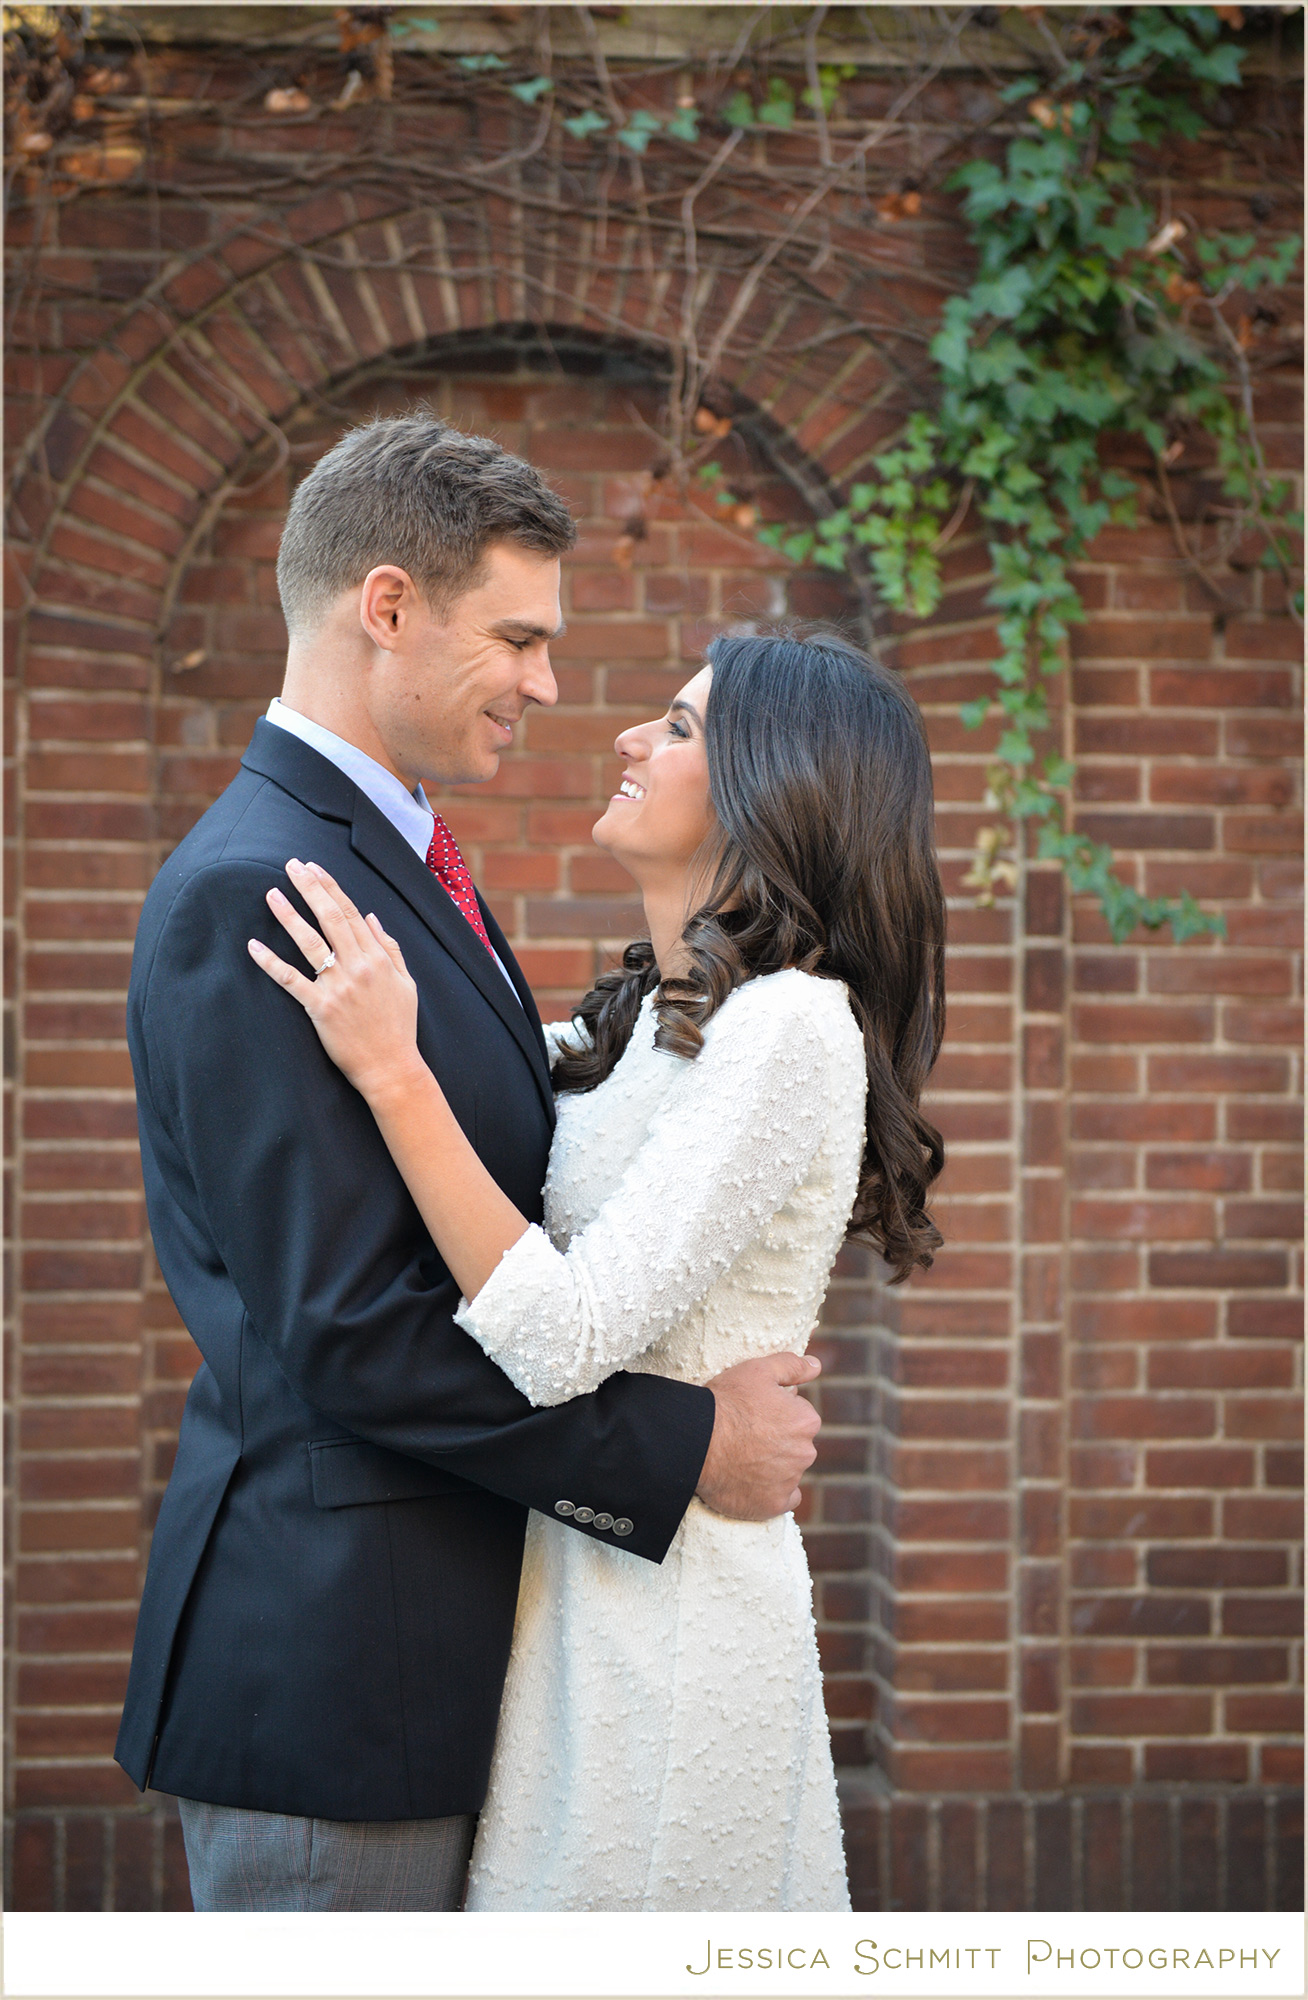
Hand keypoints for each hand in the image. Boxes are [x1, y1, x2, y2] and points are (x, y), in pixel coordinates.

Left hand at [249, 860, 422, 1100]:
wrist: (392, 1067)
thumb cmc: (399, 1027)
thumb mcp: (406, 983)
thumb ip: (390, 947)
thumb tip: (371, 917)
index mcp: (378, 958)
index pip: (351, 913)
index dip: (331, 887)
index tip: (314, 867)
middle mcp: (358, 967)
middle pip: (330, 918)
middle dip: (310, 888)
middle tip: (291, 865)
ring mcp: (338, 987)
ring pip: (310, 943)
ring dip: (289, 915)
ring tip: (272, 894)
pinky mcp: (320, 1008)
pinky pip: (290, 980)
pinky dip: (271, 962)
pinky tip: (253, 946)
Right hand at [694, 1351, 821, 1520]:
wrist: (696, 1441)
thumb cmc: (726, 1403)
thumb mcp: (758, 1370)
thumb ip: (792, 1366)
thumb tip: (816, 1365)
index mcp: (806, 1420)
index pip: (799, 1416)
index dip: (776, 1413)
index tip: (754, 1414)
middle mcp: (805, 1452)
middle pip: (795, 1445)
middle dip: (777, 1441)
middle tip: (746, 1436)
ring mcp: (789, 1481)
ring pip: (788, 1471)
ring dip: (773, 1466)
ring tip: (742, 1458)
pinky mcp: (772, 1505)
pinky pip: (783, 1500)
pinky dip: (771, 1493)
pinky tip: (753, 1483)